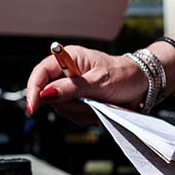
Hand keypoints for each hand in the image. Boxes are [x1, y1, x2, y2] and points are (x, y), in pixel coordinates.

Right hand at [26, 45, 146, 123]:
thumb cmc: (123, 75)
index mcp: (68, 58)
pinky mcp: (78, 101)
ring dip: (80, 111)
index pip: (40, 73)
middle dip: (69, 104)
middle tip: (90, 102)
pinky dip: (85, 115)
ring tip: (99, 104)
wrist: (141, 84)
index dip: (33, 90)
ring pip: (62, 108)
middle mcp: (66, 72)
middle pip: (49, 95)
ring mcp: (71, 88)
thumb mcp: (97, 82)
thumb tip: (46, 93)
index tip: (33, 107)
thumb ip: (71, 88)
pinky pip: (72, 114)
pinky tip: (98, 109)